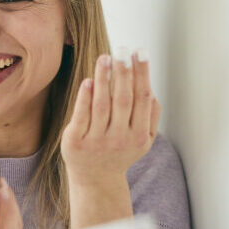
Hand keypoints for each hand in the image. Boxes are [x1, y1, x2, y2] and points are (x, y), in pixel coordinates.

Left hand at [61, 51, 160, 188]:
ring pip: (102, 104)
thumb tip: (151, 87)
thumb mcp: (144, 140)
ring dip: (104, 78)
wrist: (96, 180)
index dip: (142, 74)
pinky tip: (89, 80)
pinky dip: (85, 96)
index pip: (142, 99)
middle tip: (122, 49)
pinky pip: (81, 115)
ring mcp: (97, 141)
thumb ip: (152, 115)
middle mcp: (120, 139)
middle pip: (123, 99)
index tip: (140, 52)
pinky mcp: (76, 142)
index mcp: (139, 136)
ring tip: (105, 58)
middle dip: (123, 72)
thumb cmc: (121, 151)